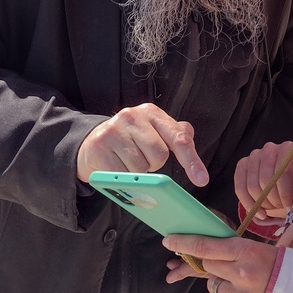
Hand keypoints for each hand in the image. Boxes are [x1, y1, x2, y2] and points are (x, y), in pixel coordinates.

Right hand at [77, 103, 207, 186]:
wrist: (91, 143)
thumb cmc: (128, 140)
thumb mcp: (151, 131)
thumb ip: (173, 133)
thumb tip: (189, 137)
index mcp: (151, 113)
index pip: (178, 137)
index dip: (191, 160)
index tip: (201, 179)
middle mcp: (133, 116)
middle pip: (159, 155)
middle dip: (153, 164)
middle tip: (141, 159)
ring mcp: (115, 130)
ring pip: (141, 167)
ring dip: (137, 173)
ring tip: (126, 162)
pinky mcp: (101, 146)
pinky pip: (122, 174)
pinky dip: (122, 178)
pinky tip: (115, 167)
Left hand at [164, 234, 277, 292]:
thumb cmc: (277, 267)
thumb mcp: (256, 250)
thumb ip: (229, 250)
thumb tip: (197, 250)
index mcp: (247, 251)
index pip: (206, 246)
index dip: (184, 243)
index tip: (168, 241)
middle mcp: (243, 273)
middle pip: (206, 265)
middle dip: (211, 265)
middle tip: (227, 267)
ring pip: (211, 286)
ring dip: (220, 285)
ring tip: (242, 286)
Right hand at [235, 141, 292, 221]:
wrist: (287, 185)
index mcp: (287, 149)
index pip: (282, 173)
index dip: (285, 194)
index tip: (289, 208)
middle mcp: (269, 148)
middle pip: (265, 181)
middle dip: (273, 200)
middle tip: (280, 208)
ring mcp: (254, 155)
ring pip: (252, 186)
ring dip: (262, 203)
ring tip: (271, 208)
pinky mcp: (242, 164)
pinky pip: (239, 187)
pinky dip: (247, 203)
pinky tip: (258, 212)